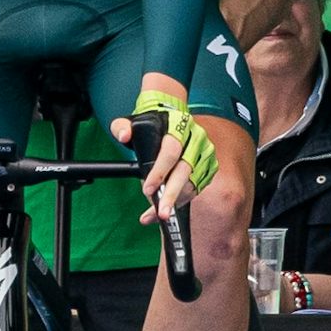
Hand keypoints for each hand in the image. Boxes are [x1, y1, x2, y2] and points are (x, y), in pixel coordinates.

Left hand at [113, 81, 213, 218]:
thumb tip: (124, 136)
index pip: (171, 151)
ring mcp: (205, 153)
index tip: (147, 189)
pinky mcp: (209, 165)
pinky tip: (170, 206)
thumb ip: (121, 127)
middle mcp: (196, 139)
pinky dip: (184, 198)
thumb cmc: (152, 122)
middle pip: (185, 170)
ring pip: (193, 181)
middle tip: (162, 213)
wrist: (173, 116)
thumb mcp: (131, 120)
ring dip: (177, 200)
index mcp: (179, 127)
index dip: (160, 171)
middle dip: (172, 194)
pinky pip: (198, 186)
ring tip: (160, 214)